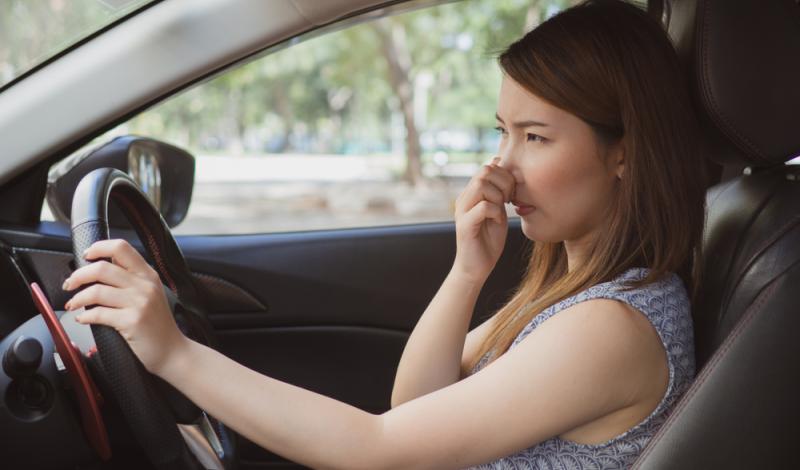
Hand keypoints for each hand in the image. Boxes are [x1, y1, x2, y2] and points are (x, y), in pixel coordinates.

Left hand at [63, 239, 188, 375]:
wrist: (173, 351)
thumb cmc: (158, 325)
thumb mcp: (150, 295)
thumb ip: (131, 280)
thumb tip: (100, 269)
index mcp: (148, 275)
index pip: (121, 248)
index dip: (98, 248)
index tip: (86, 256)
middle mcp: (145, 285)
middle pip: (102, 268)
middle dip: (79, 275)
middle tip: (70, 284)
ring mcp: (139, 303)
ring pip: (96, 291)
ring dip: (77, 298)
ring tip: (72, 304)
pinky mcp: (132, 321)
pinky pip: (98, 314)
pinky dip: (84, 316)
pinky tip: (82, 319)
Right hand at [452, 156, 515, 283]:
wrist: (476, 268)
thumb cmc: (488, 241)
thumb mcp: (498, 211)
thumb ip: (499, 193)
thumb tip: (501, 169)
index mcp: (471, 194)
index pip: (488, 167)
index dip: (505, 176)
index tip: (512, 194)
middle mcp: (464, 199)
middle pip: (484, 171)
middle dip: (504, 183)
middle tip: (509, 200)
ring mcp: (462, 211)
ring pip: (481, 185)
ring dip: (499, 196)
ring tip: (503, 210)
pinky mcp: (465, 225)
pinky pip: (483, 206)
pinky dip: (496, 212)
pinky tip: (498, 222)